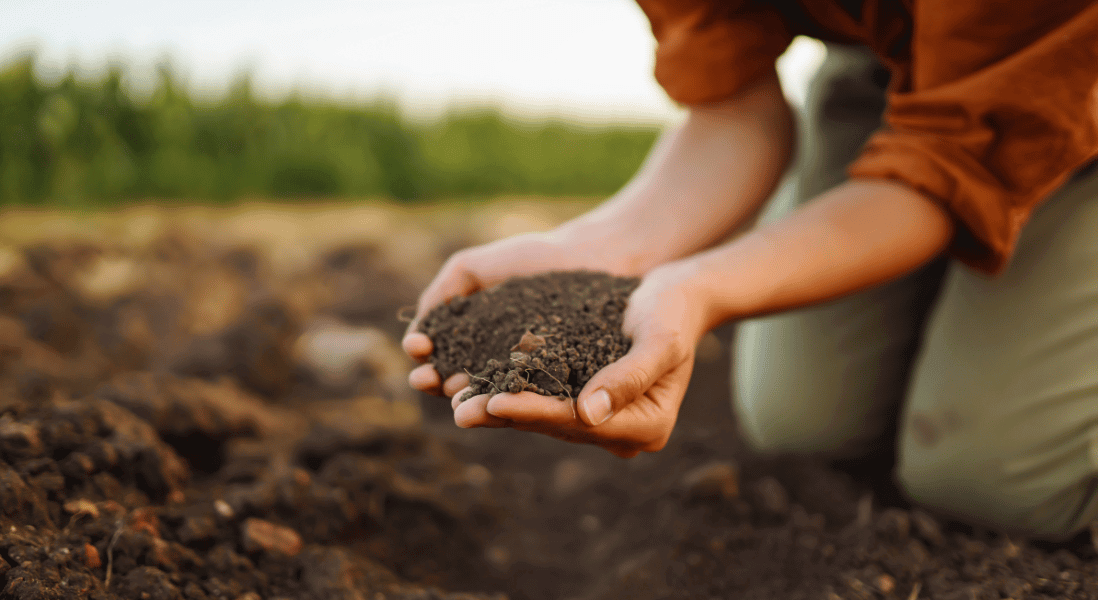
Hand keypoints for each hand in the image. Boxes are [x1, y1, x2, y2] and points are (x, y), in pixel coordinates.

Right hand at [402, 227, 637, 396]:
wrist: (594, 256)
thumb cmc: (535, 258)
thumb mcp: (474, 267)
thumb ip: (443, 291)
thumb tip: (417, 333)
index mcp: (474, 340)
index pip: (440, 357)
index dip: (425, 357)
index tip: (418, 349)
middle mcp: (498, 364)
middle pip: (458, 382)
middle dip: (437, 382)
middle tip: (427, 379)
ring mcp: (529, 378)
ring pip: (491, 395)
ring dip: (468, 398)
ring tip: (454, 395)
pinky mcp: (561, 385)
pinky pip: (533, 396)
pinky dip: (512, 400)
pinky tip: (496, 397)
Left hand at [451, 262, 707, 457]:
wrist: (676, 297)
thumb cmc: (673, 311)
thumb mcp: (659, 339)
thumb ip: (629, 376)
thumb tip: (588, 414)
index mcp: (648, 426)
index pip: (579, 423)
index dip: (534, 412)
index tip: (494, 402)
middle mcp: (623, 433)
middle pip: (555, 426)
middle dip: (505, 416)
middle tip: (458, 411)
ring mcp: (603, 421)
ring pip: (542, 417)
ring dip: (498, 409)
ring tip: (455, 401)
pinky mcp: (584, 400)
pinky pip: (542, 400)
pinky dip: (509, 391)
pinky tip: (472, 384)